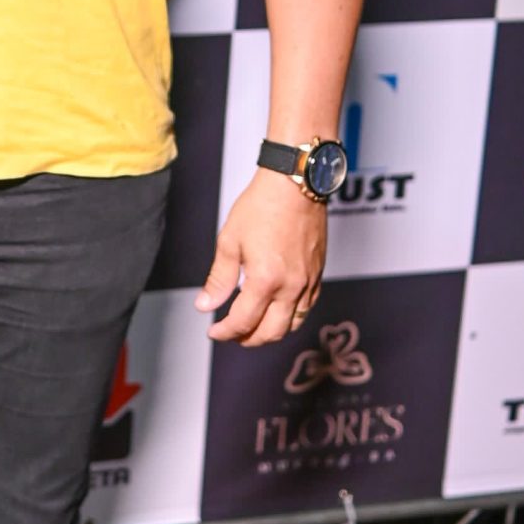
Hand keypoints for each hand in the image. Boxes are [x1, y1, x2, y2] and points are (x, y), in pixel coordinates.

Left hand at [196, 168, 325, 346]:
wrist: (295, 184)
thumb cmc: (261, 206)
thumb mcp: (230, 241)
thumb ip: (219, 279)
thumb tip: (205, 305)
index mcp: (265, 280)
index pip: (243, 322)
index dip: (225, 332)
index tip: (214, 332)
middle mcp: (291, 287)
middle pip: (271, 333)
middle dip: (248, 339)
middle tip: (232, 334)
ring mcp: (308, 282)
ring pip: (293, 325)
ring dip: (271, 332)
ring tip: (253, 326)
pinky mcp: (318, 274)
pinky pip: (307, 308)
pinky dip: (290, 317)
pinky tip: (276, 309)